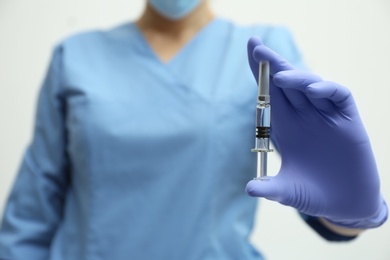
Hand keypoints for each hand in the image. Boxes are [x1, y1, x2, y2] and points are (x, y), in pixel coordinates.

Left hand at [245, 37, 386, 227]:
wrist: (345, 205)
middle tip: (257, 48)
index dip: (259, 72)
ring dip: (297, 77)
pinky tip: (314, 90)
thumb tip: (249, 189)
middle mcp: (303, 117)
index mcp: (285, 127)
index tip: (250, 50)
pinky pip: (338, 96)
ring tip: (282, 77)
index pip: (269, 93)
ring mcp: (325, 116)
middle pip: (286, 83)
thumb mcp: (288, 192)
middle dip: (272, 65)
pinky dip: (327, 89)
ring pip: (310, 85)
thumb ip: (270, 188)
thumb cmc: (313, 195)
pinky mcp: (348, 120)